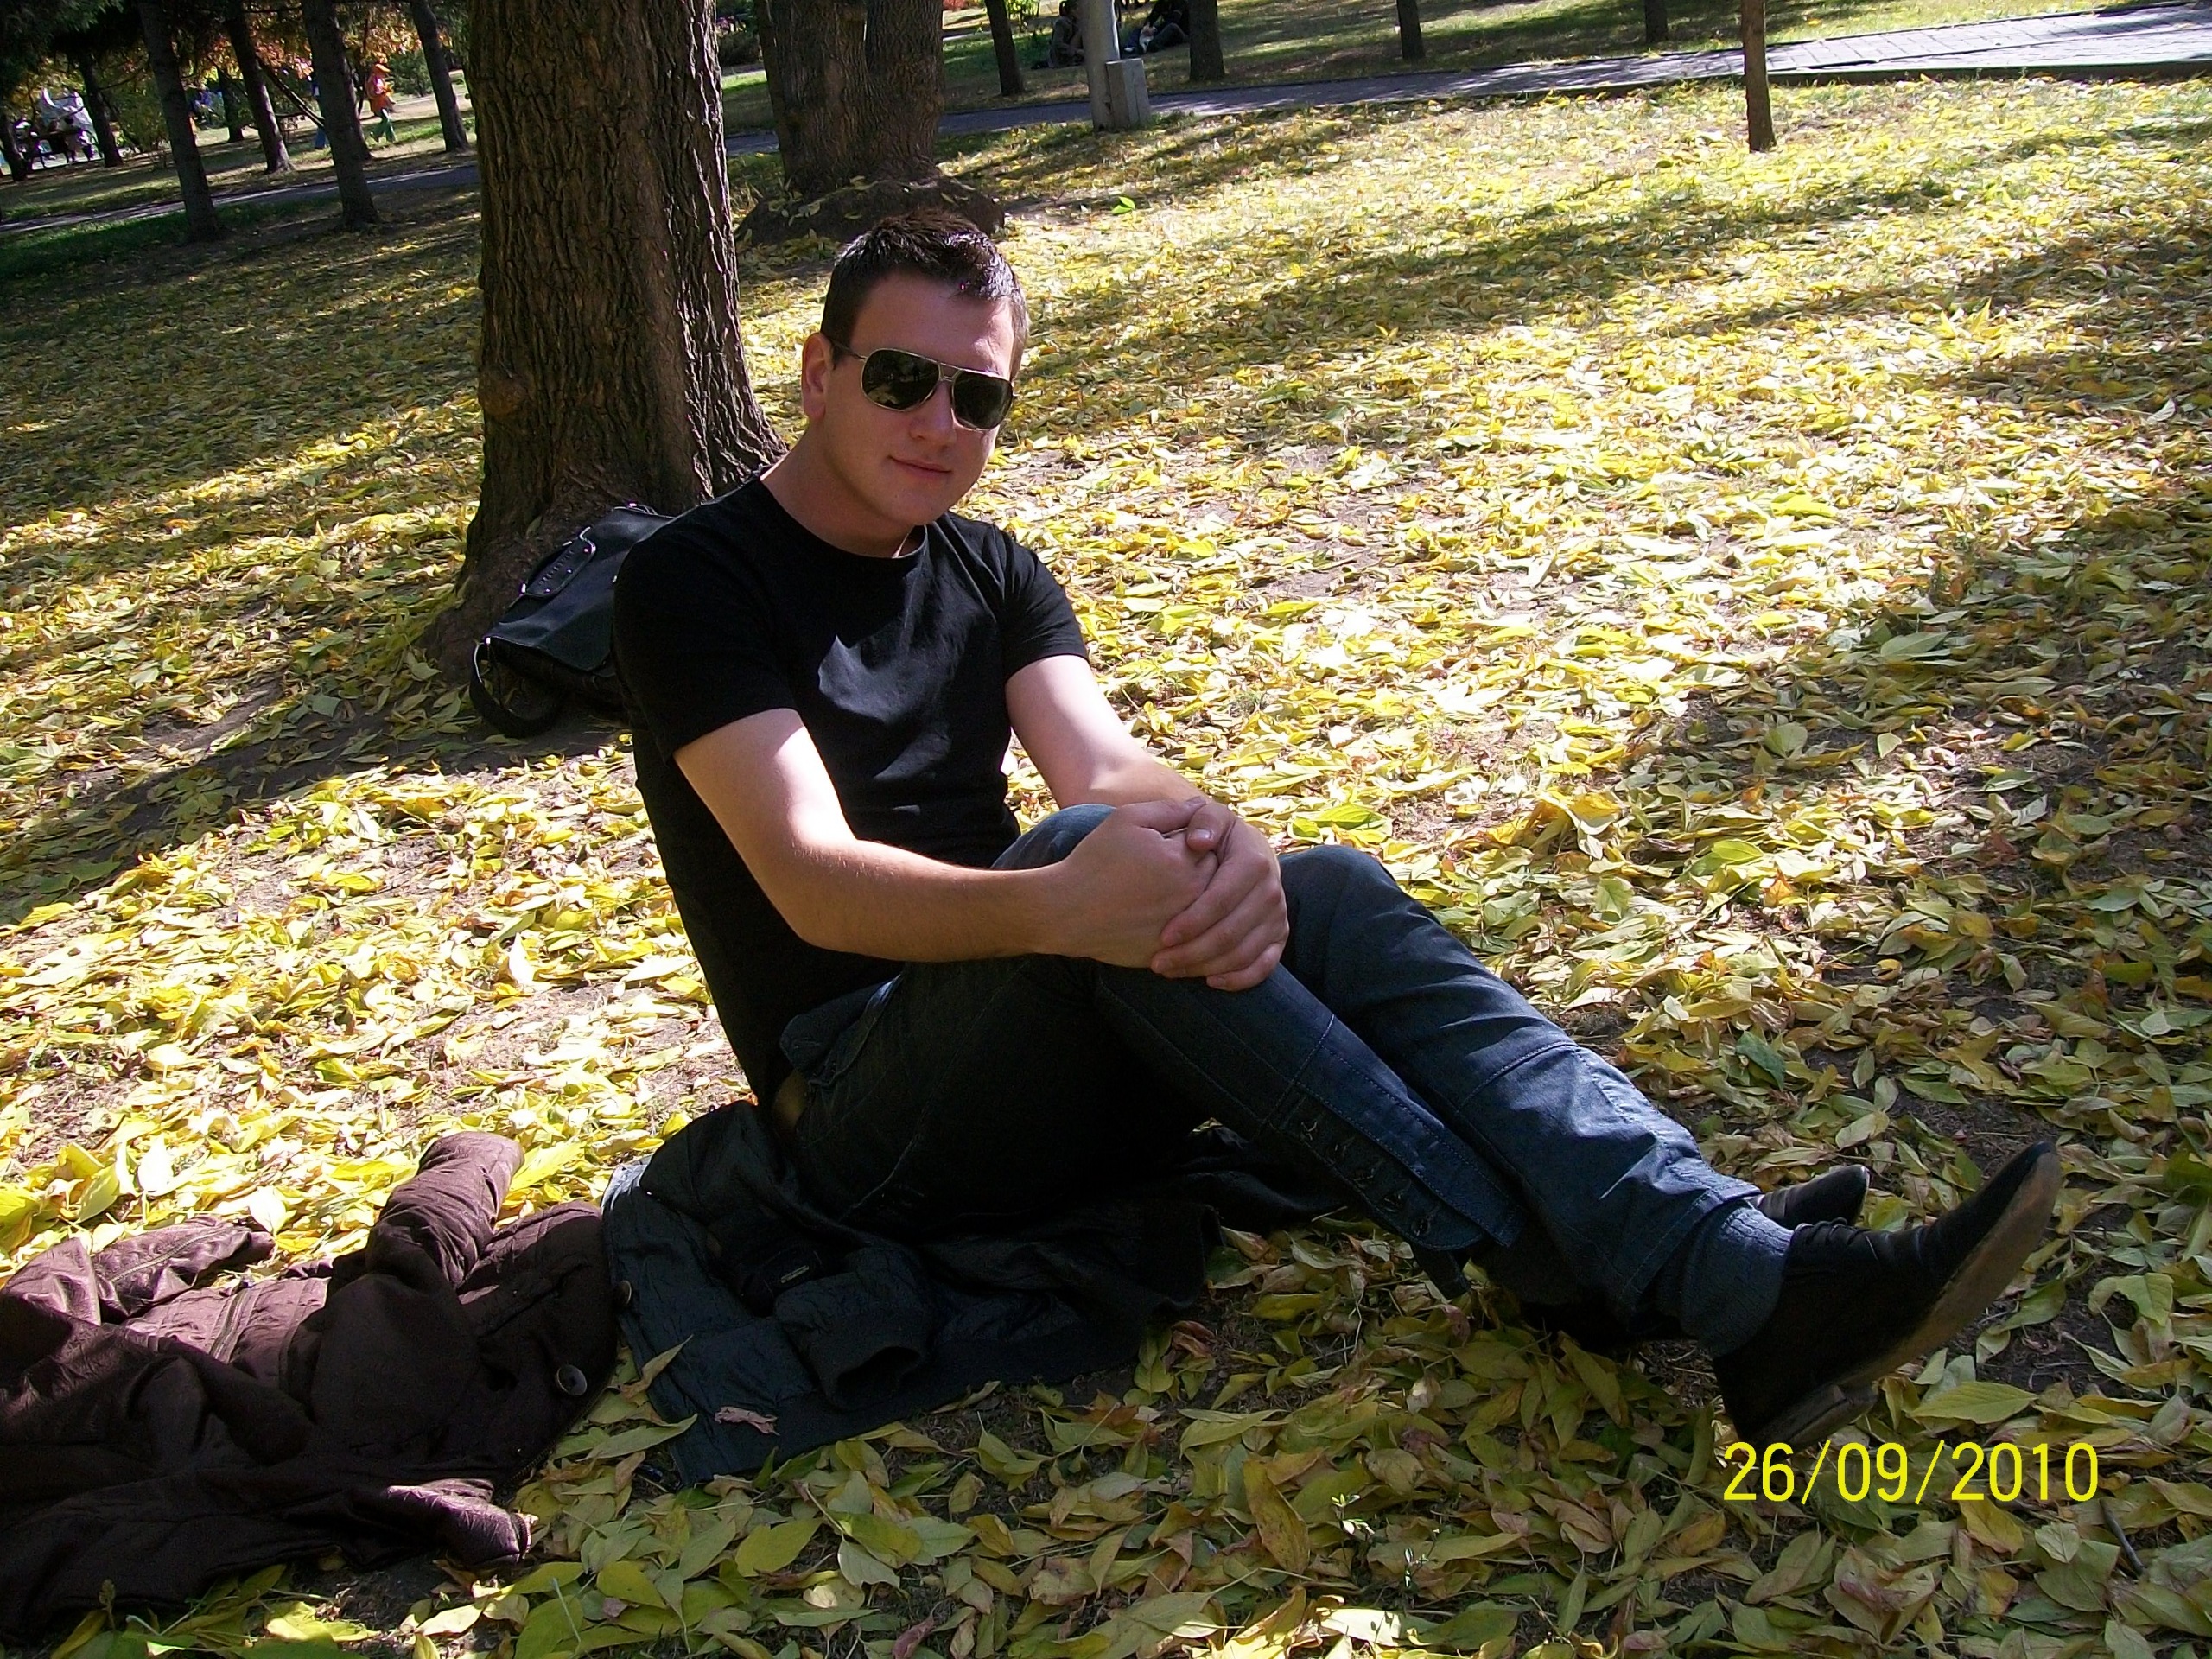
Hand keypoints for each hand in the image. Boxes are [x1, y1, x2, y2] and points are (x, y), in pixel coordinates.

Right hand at [1048, 799, 1218, 967]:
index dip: (1190, 844)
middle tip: (1162, 871)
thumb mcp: (1127, 820)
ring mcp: (1184, 929)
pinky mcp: (1173, 953)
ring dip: (1192, 901)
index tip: (1168, 847)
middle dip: (1196, 871)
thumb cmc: (1094, 861)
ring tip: (1155, 894)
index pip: (1210, 846)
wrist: (1066, 911)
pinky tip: (1152, 917)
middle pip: (1214, 879)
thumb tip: (1200, 805)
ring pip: (1205, 911)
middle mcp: (1191, 896)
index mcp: (1184, 861)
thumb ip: (1170, 810)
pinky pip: (1192, 938)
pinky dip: (1183, 929)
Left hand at [1150, 802, 1285, 991]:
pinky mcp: (1279, 935)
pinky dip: (1239, 979)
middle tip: (1158, 963)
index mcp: (1254, 861)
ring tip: (1171, 970)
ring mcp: (1278, 916)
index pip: (1221, 900)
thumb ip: (1203, 820)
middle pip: (1231, 933)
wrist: (1245, 850)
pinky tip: (1210, 981)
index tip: (1162, 937)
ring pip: (1243, 954)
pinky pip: (1264, 966)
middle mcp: (1272, 891)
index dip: (1192, 922)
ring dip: (1205, 968)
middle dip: (1191, 953)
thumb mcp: (1210, 817)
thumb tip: (1197, 840)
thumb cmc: (1217, 836)